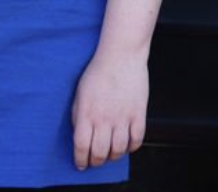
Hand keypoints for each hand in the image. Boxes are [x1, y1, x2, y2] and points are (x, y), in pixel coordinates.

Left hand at [71, 46, 148, 169]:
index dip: (81, 159)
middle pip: (100, 153)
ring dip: (114, 156)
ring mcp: (123, 116)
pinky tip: (127, 144)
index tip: (82, 164)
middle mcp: (104, 118)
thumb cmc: (98, 72)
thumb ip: (78, 116)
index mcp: (86, 113)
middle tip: (96, 160)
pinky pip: (137, 139)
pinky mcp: (138, 112)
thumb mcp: (79, 94)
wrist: (121, 54)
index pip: (81, 146)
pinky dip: (132, 147)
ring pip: (119, 149)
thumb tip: (81, 136)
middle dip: (96, 161)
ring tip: (111, 152)